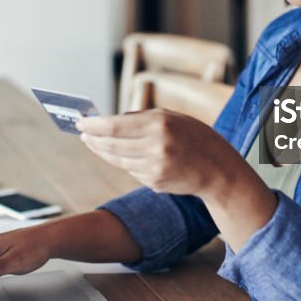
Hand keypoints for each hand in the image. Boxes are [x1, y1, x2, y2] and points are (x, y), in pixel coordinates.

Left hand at [77, 109, 242, 196]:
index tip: (81, 123)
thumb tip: (110, 122)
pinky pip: (131, 170)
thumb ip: (141, 118)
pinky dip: (124, 162)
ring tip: (94, 143)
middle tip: (83, 134)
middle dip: (93, 139)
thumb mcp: (172, 117)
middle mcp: (156, 147)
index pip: (114, 126)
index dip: (93, 125)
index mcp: (159, 124)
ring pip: (117, 160)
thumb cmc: (194, 137)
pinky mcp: (154, 183)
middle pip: (111, 144)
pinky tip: (122, 155)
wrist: (218, 169)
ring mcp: (155, 168)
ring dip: (103, 151)